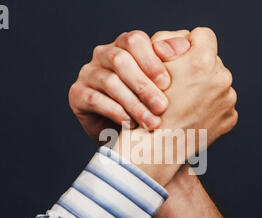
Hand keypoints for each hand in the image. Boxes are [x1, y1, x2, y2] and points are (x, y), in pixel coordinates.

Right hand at [68, 30, 190, 141]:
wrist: (126, 132)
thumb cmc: (148, 102)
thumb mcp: (163, 83)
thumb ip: (172, 61)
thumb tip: (185, 46)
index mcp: (125, 45)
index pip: (135, 41)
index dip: (151, 61)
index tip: (167, 83)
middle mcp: (103, 54)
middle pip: (121, 60)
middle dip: (144, 85)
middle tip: (162, 107)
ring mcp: (88, 73)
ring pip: (110, 82)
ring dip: (134, 104)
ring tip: (151, 122)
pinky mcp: (77, 94)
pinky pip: (94, 100)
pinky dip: (115, 112)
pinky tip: (130, 124)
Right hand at [114, 27, 237, 184]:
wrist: (155, 149)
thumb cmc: (147, 107)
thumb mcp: (152, 68)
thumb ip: (170, 44)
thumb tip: (187, 39)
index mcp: (202, 61)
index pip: (203, 35)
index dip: (189, 43)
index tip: (179, 58)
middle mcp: (221, 78)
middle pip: (211, 61)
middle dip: (197, 70)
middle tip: (178, 86)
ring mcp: (229, 100)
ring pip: (217, 84)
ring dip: (204, 89)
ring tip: (183, 104)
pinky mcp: (230, 118)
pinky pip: (222, 105)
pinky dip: (210, 109)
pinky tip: (192, 116)